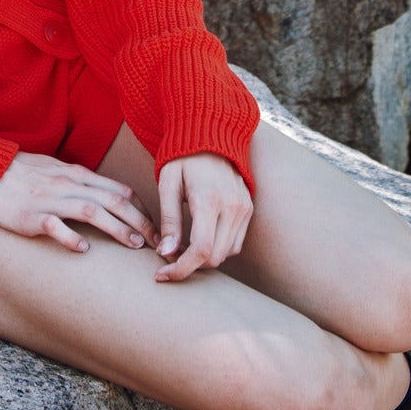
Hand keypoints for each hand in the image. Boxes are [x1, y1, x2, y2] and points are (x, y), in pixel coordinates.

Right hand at [0, 151, 158, 253]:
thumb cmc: (21, 172)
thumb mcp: (57, 169)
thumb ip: (81, 181)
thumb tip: (106, 193)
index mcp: (76, 174)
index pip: (118, 190)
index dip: (141, 209)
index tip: (156, 226)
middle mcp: (68, 185)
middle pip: (113, 201)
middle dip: (140, 221)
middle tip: (157, 241)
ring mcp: (50, 200)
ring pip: (92, 211)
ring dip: (117, 229)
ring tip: (134, 245)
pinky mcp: (31, 216)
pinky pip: (55, 226)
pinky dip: (71, 237)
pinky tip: (84, 250)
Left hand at [154, 152, 252, 282]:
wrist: (210, 134)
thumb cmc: (182, 159)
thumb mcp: (168, 185)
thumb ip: (169, 221)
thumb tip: (166, 254)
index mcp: (209, 199)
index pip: (200, 250)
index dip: (181, 269)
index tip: (162, 274)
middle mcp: (232, 206)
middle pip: (215, 257)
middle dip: (190, 265)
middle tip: (168, 256)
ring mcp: (244, 208)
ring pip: (227, 254)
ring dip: (205, 259)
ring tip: (183, 247)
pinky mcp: (249, 209)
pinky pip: (236, 243)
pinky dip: (219, 248)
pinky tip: (201, 238)